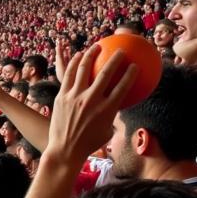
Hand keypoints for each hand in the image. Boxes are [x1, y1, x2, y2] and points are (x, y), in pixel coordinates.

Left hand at [46, 44, 136, 168]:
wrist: (65, 150)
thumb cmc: (89, 142)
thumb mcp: (108, 130)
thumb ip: (114, 114)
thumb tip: (121, 103)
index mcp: (107, 110)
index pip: (123, 86)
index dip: (130, 73)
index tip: (135, 65)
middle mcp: (91, 101)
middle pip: (106, 74)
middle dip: (115, 59)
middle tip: (121, 51)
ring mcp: (75, 98)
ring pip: (84, 69)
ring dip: (91, 55)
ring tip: (96, 47)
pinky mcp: (61, 97)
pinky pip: (69, 75)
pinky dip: (74, 63)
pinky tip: (78, 56)